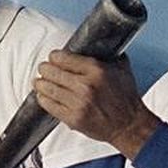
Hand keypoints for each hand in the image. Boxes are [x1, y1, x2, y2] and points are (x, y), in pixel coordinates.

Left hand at [33, 50, 158, 157]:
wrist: (129, 125)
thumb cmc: (126, 99)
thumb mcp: (122, 69)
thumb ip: (109, 55)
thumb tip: (100, 43)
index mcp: (96, 70)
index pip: (63, 58)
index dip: (54, 57)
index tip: (53, 58)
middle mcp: (85, 86)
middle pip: (52, 72)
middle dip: (45, 69)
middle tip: (44, 69)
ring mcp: (78, 103)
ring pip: (47, 88)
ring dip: (40, 83)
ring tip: (39, 82)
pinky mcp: (73, 118)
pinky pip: (50, 106)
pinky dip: (43, 99)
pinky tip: (43, 96)